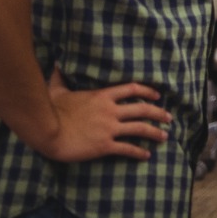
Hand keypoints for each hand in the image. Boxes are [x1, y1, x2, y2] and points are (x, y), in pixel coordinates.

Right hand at [33, 67, 170, 162]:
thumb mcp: (57, 89)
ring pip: (140, 129)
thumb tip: (55, 62)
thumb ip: (60, 77)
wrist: (46, 131)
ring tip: (165, 136)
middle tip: (169, 118)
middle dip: (158, 114)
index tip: (158, 96)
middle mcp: (110, 111)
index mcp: (103, 96)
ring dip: (155, 133)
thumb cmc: (50, 110)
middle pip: (142, 110)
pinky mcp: (104, 145)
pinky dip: (139, 152)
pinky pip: (127, 149)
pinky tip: (146, 155)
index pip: (133, 89)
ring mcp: (109, 128)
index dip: (148, 91)